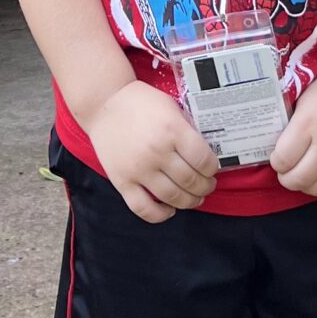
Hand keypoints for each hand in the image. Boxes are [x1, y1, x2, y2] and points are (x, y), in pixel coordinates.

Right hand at [82, 80, 219, 222]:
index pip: (203, 160)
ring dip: (189, 201)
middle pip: (191, 181)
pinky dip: (160, 214)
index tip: (212, 168)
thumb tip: (204, 154)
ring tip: (194, 198)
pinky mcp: (122, 181)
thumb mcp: (171, 106)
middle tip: (208, 185)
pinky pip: (143, 208)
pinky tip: (169, 209)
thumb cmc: (139, 102)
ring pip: (172, 197)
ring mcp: (139, 169)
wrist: (103, 104)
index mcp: (172, 130)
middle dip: (205, 186)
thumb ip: (187, 130)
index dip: (213, 168)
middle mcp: (157, 152)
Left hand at [270, 72, 316, 204]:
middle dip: (287, 179)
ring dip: (306, 187)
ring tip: (305, 176)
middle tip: (288, 172)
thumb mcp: (303, 102)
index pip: (283, 159)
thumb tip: (278, 153)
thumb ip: (292, 129)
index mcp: (308, 124)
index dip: (276, 162)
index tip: (278, 158)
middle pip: (299, 178)